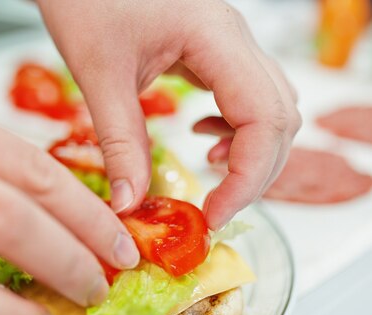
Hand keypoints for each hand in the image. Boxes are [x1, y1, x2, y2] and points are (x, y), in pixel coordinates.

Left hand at [37, 0, 300, 228]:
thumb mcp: (100, 75)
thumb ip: (119, 143)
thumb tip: (130, 204)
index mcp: (216, 37)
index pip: (265, 118)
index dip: (248, 177)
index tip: (215, 213)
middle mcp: (234, 38)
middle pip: (279, 117)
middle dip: (254, 172)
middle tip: (215, 208)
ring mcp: (227, 43)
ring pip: (270, 107)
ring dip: (250, 151)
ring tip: (211, 173)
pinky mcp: (212, 50)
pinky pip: (245, 95)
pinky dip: (234, 128)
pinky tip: (203, 135)